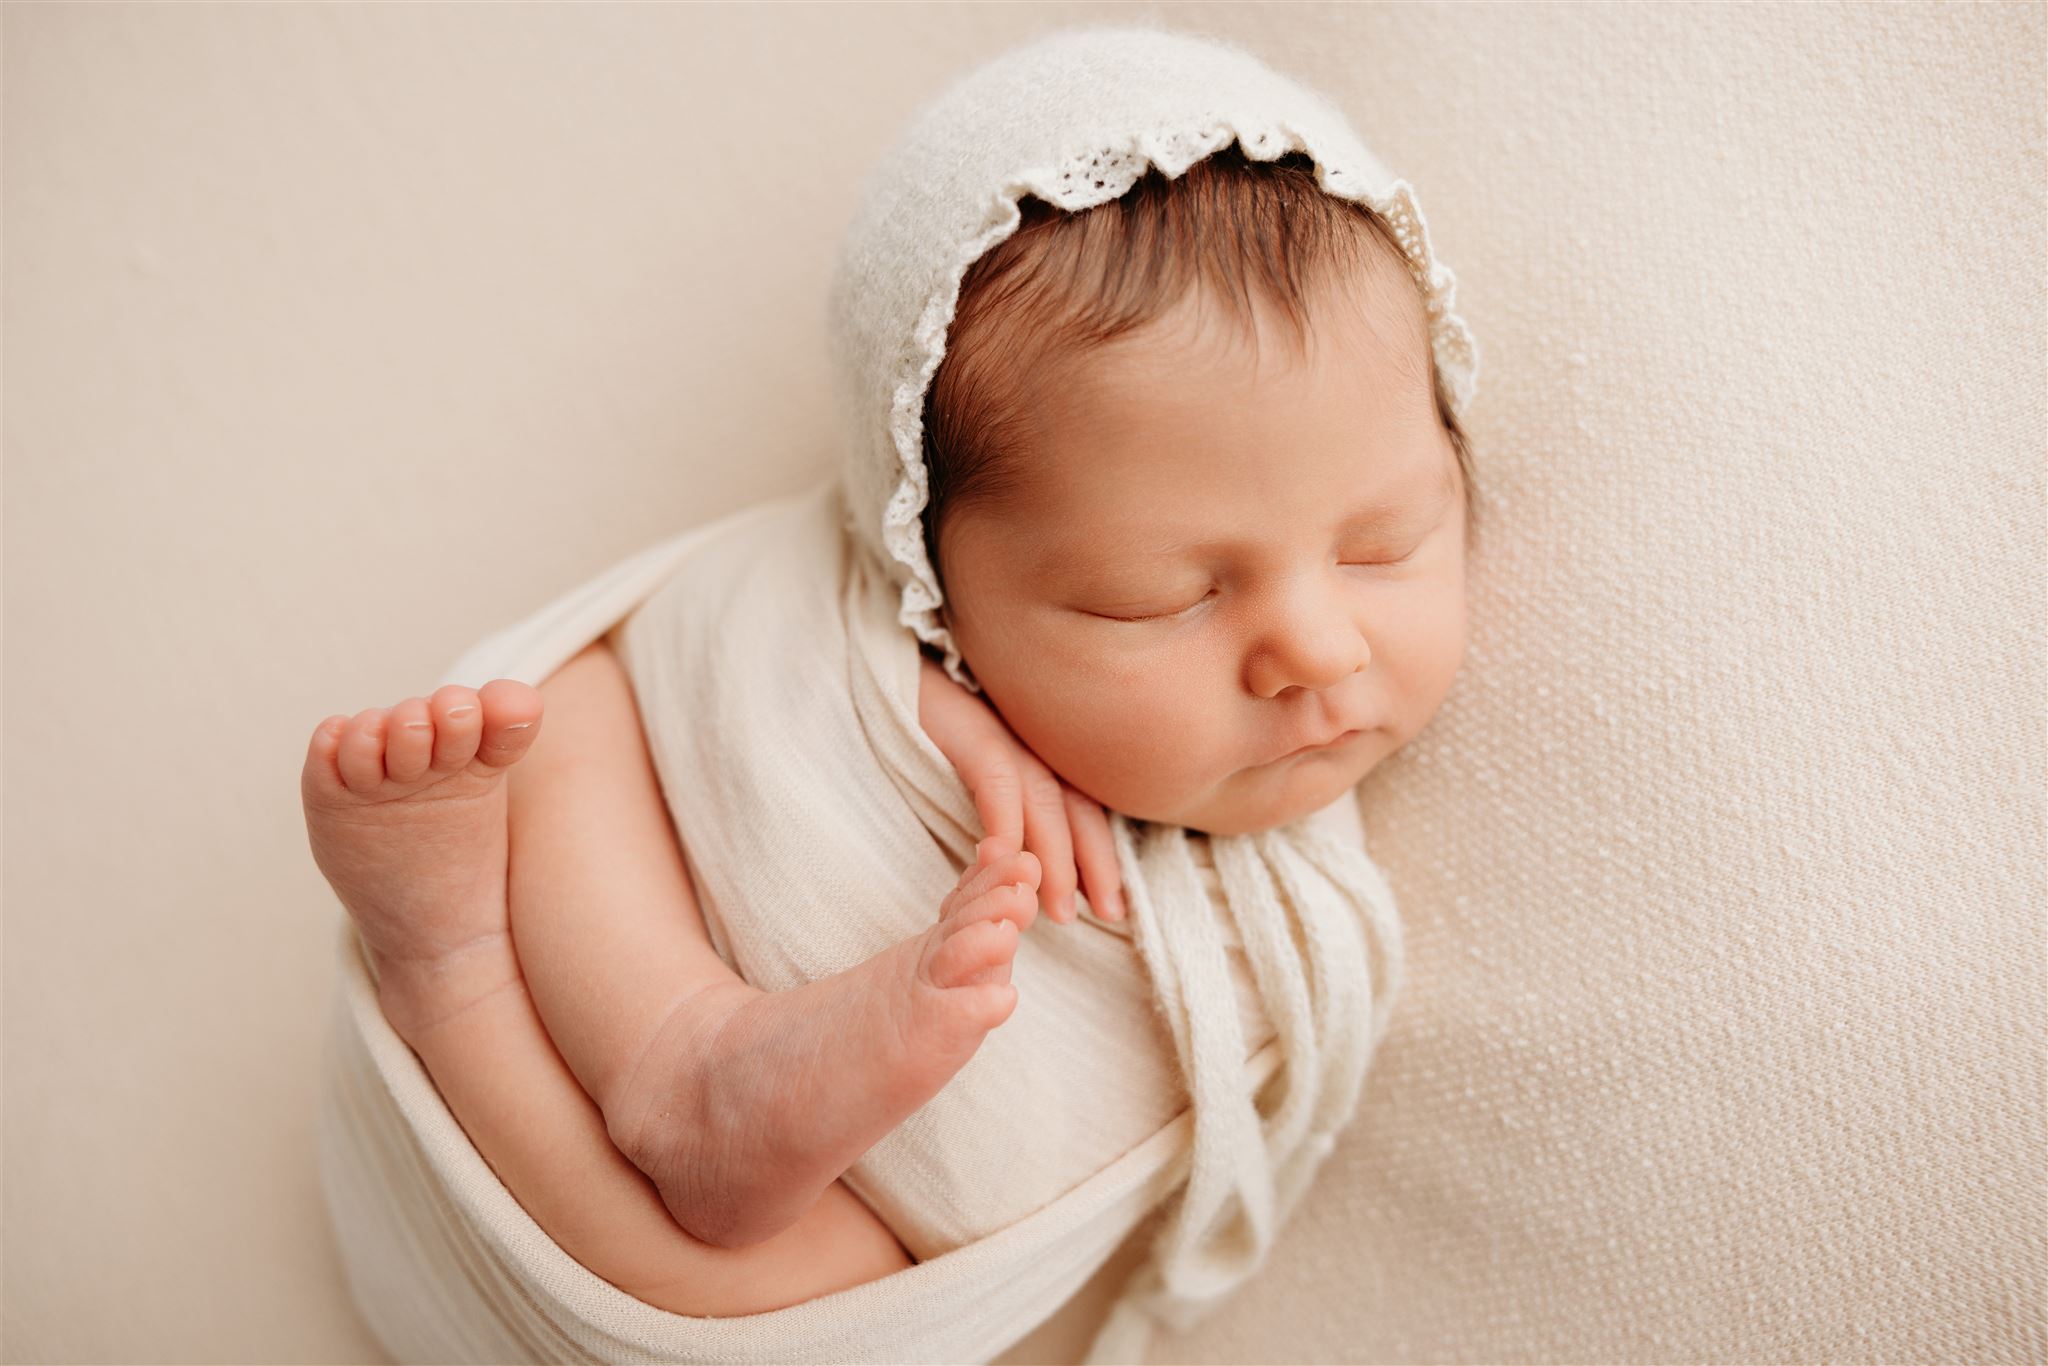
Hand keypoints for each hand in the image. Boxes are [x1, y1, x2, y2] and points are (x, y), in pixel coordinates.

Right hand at [917, 654, 1125, 922]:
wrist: (884, 667)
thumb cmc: (927, 724)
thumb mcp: (978, 760)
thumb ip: (1009, 796)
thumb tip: (1024, 857)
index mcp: (1037, 749)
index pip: (1082, 806)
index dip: (1101, 855)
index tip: (1113, 904)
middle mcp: (1030, 738)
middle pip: (1076, 804)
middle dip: (1096, 862)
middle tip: (1108, 913)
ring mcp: (1001, 730)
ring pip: (1043, 799)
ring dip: (1055, 859)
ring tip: (1060, 910)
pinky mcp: (965, 725)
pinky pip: (995, 777)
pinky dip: (1003, 821)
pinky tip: (1000, 859)